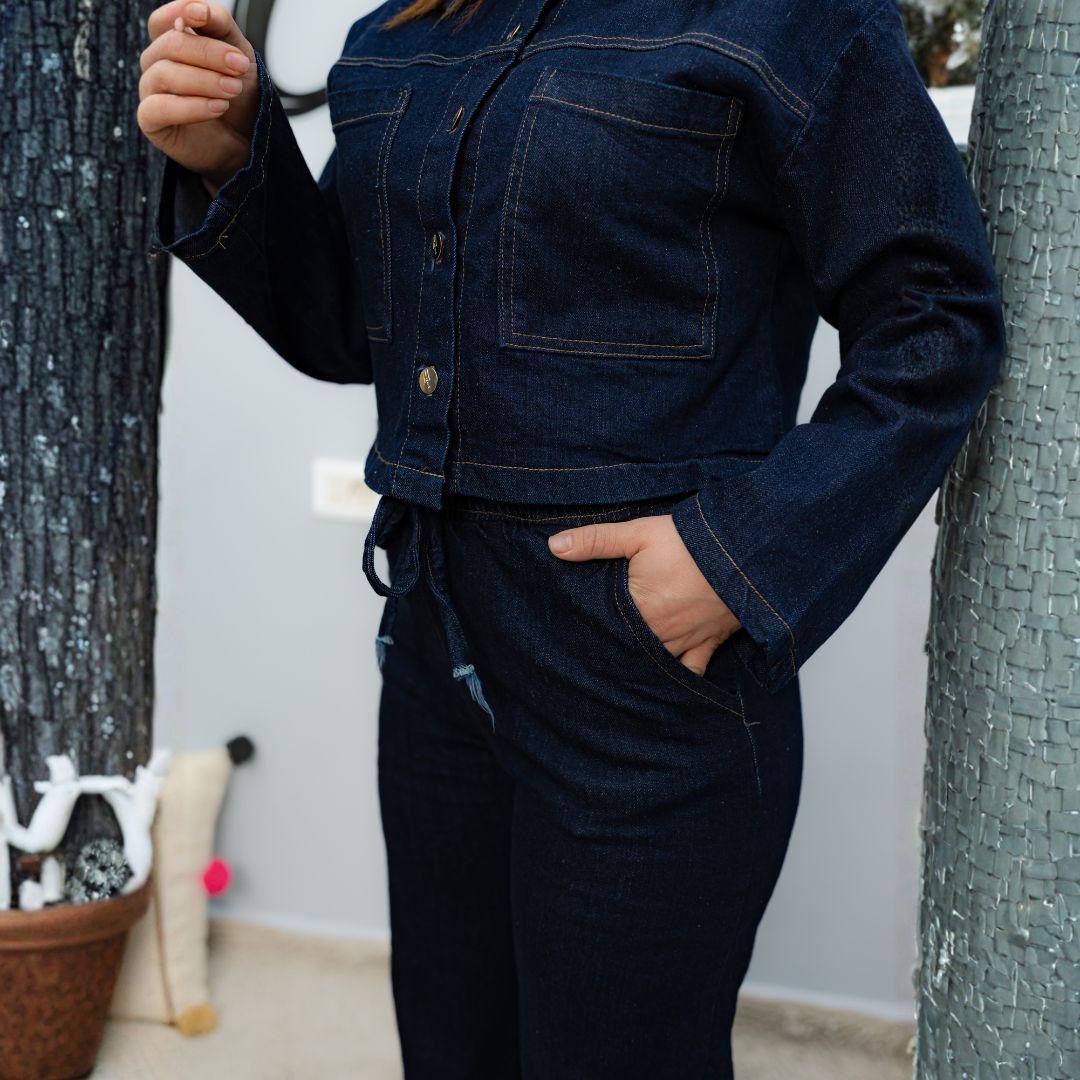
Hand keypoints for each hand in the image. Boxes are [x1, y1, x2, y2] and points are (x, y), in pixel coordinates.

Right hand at [139, 2, 259, 189]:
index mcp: (172, 44)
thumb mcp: (240, 55)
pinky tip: (218, 107)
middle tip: (240, 66)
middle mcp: (157, 65)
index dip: (180, 13)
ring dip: (205, 80)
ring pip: (165, 73)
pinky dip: (191, 106)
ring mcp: (151, 92)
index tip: (204, 16)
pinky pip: (159, 108)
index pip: (162, 20)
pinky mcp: (151, 122)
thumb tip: (198, 7)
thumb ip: (220, 26)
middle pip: (170, 44)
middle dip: (209, 53)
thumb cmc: (240, 98)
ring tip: (233, 90)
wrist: (246, 142)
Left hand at [547, 514, 741, 675]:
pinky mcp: (708, 643)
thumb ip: (595, 541)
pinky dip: (677, 679)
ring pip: (652, 666)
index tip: (570, 632)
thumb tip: (554, 547)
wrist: (747, 550)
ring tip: (615, 670)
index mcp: (638, 609)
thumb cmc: (690, 542)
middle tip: (587, 657)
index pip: (601, 628)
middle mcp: (659, 633)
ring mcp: (684, 642)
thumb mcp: (639, 533)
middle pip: (625, 651)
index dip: (585, 630)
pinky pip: (691, 672)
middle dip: (608, 651)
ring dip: (636, 666)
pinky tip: (661, 685)